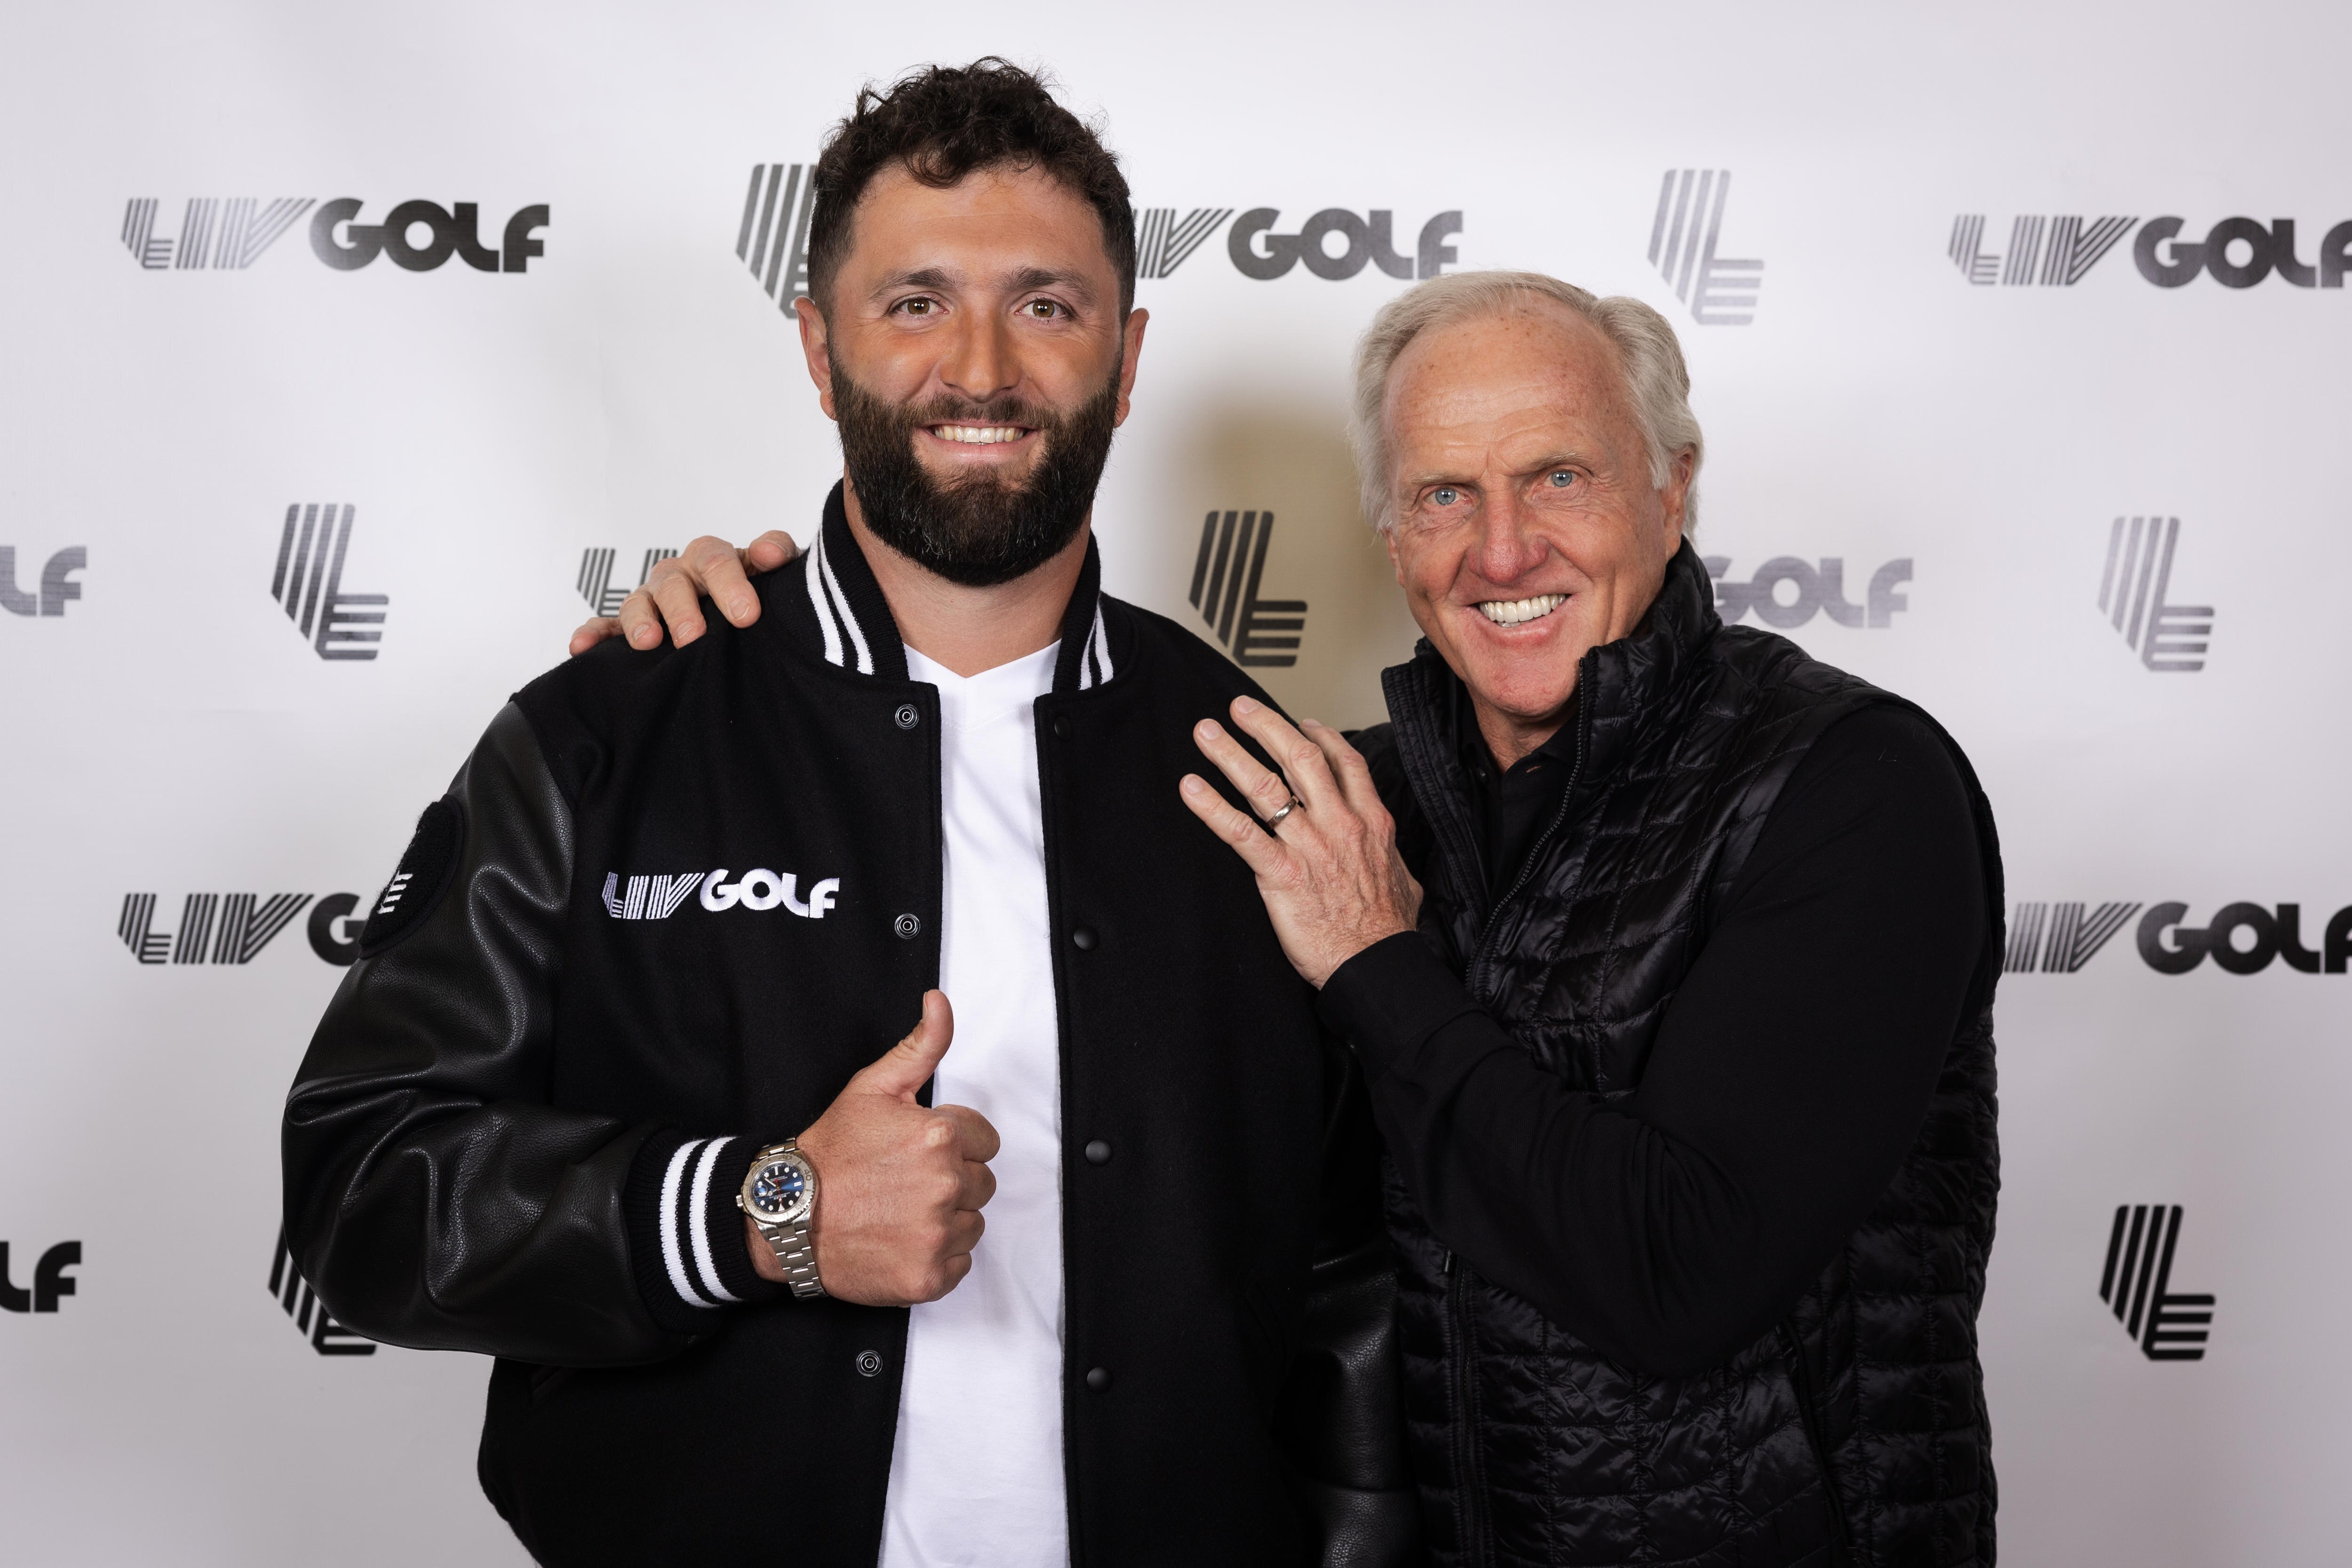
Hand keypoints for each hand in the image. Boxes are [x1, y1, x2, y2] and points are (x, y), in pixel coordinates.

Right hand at [567, 531, 799, 655]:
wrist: (747, 616)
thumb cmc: (757, 592)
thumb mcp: (773, 571)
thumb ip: (776, 552)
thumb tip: (771, 554)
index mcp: (709, 559)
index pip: (715, 560)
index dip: (730, 584)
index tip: (747, 616)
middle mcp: (677, 576)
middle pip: (673, 583)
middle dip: (682, 609)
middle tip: (694, 635)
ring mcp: (651, 600)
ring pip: (638, 603)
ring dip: (640, 621)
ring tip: (647, 642)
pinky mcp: (629, 626)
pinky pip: (606, 626)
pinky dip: (593, 635)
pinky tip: (581, 647)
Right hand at [749, 991, 997, 1304]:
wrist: (785, 1216)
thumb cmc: (829, 1152)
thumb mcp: (872, 1087)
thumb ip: (920, 1046)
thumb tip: (939, 1002)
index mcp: (939, 1136)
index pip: (985, 1141)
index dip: (953, 1143)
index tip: (916, 1151)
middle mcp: (944, 1185)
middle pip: (981, 1183)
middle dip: (950, 1180)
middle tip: (903, 1183)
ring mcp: (936, 1235)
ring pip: (972, 1224)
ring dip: (945, 1220)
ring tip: (898, 1211)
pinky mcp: (927, 1276)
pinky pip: (958, 1264)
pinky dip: (935, 1257)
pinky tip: (900, 1241)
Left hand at [1179, 696, 1423, 987]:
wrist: (1375, 965)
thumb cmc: (1387, 931)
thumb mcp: (1403, 880)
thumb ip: (1387, 855)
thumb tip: (1384, 852)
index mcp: (1370, 823)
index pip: (1345, 763)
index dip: (1322, 736)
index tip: (1304, 723)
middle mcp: (1338, 824)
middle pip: (1300, 758)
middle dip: (1267, 726)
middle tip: (1240, 708)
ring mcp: (1308, 846)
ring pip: (1264, 785)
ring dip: (1230, 753)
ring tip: (1206, 732)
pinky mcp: (1280, 873)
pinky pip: (1240, 831)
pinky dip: (1211, 807)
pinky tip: (1191, 789)